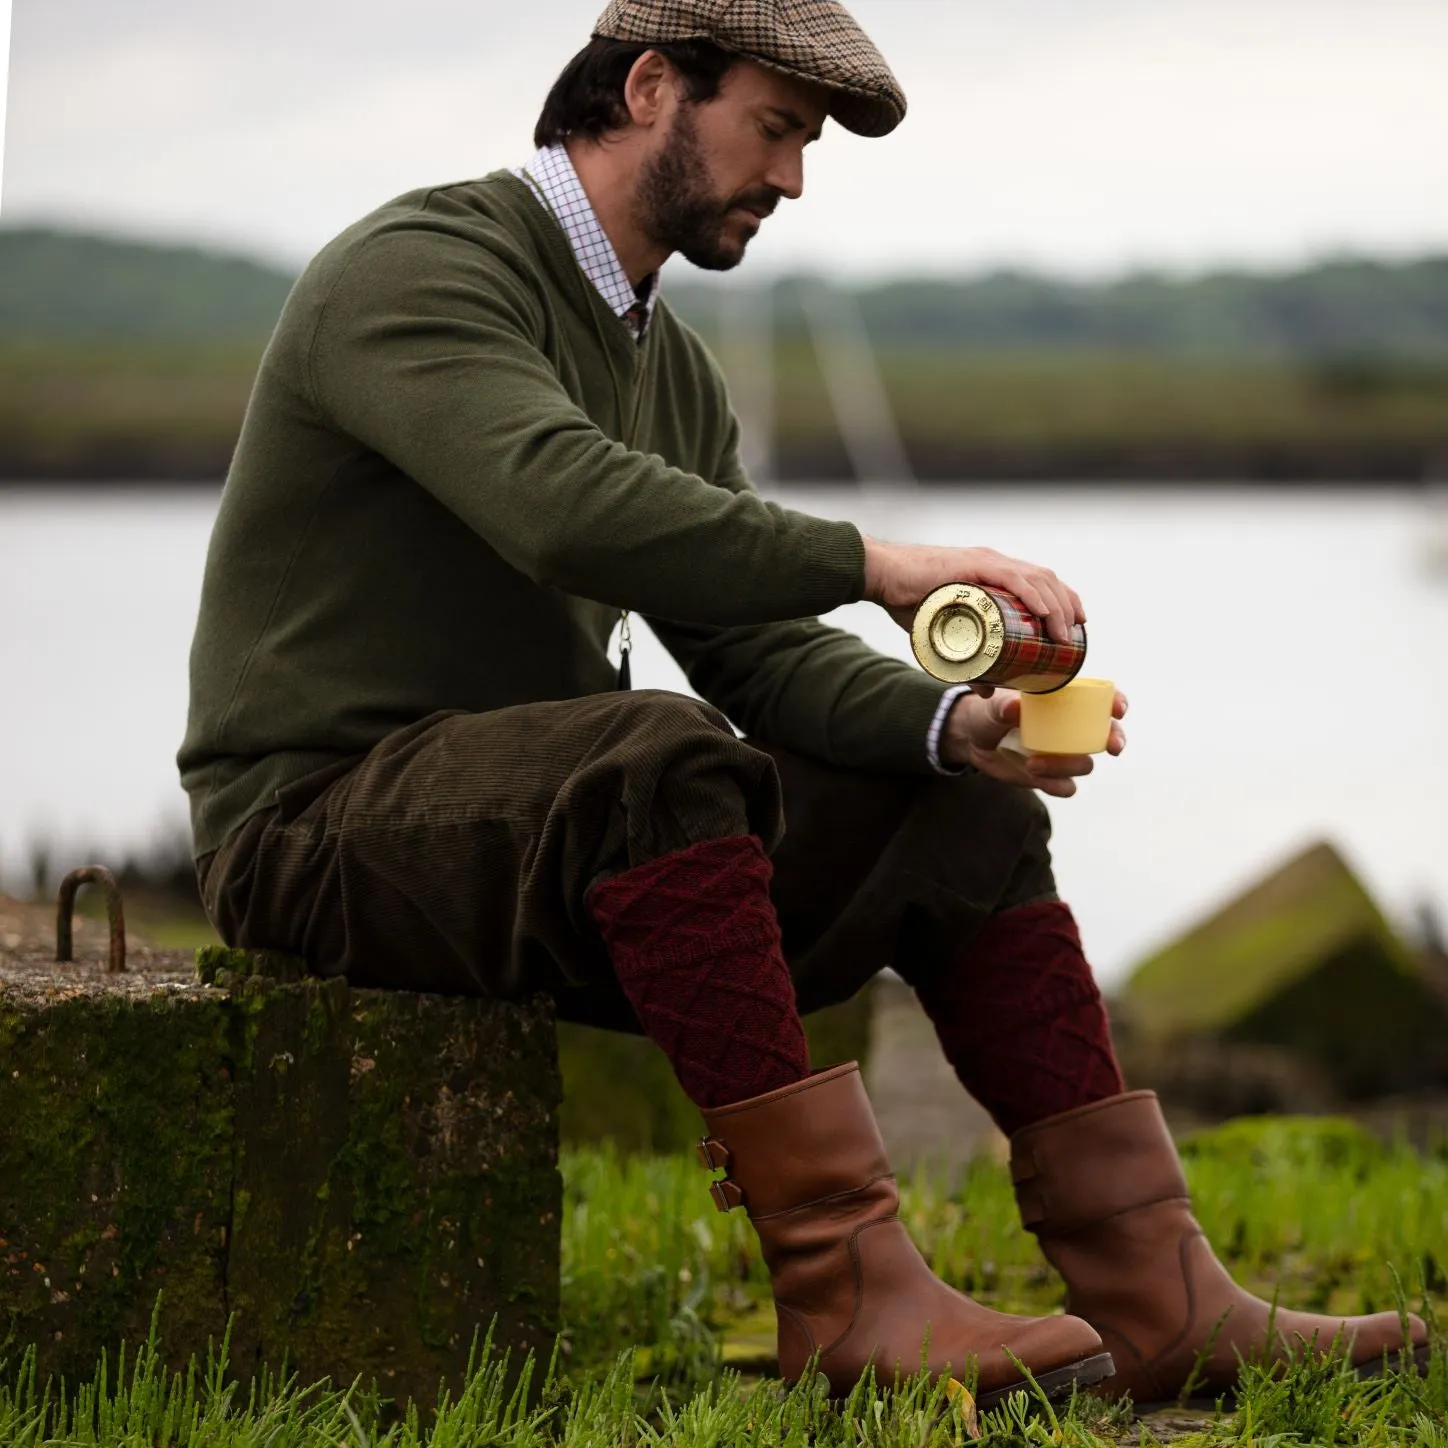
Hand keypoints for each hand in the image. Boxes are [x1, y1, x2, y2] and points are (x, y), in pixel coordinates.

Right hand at [862, 537, 1084, 644]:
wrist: (882, 575)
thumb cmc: (908, 599)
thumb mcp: (943, 636)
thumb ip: (967, 663)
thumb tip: (987, 691)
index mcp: (993, 573)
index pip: (1040, 581)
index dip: (1063, 600)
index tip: (1076, 624)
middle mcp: (995, 563)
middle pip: (1046, 579)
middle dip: (1068, 605)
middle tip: (1076, 633)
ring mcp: (986, 562)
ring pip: (1037, 579)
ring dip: (1057, 606)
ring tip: (1065, 633)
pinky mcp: (974, 566)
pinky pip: (1015, 579)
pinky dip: (1036, 596)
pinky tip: (1048, 614)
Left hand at [941, 688, 1128, 796]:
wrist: (973, 740)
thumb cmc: (989, 713)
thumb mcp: (993, 706)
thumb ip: (1002, 706)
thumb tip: (1014, 707)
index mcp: (1064, 702)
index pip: (1101, 699)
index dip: (1116, 702)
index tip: (1117, 710)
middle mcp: (1070, 728)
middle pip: (1107, 734)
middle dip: (1115, 739)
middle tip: (1112, 747)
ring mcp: (1063, 753)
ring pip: (1085, 764)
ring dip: (1066, 766)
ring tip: (1033, 763)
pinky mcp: (1051, 776)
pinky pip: (1067, 786)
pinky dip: (1057, 785)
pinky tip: (1036, 778)